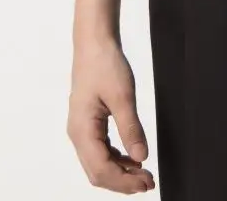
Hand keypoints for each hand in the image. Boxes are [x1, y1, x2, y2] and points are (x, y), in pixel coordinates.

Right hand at [68, 37, 155, 192]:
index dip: (124, 182)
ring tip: (143, 174)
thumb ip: (132, 128)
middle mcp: (78, 135)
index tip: (146, 183)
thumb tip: (141, 156)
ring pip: (98, 164)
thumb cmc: (104, 64)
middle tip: (148, 182)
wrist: (94, 43)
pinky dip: (116, 159)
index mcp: (82, 130)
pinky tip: (132, 158)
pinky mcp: (88, 124)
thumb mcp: (123, 96)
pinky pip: (100, 151)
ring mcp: (81, 130)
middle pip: (97, 172)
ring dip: (120, 172)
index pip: (101, 169)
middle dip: (122, 182)